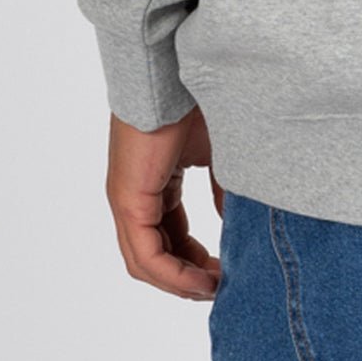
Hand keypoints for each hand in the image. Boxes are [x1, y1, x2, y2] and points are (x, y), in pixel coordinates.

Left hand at [106, 105, 224, 299]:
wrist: (175, 71)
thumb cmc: (195, 101)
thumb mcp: (216, 155)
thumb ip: (223, 190)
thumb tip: (234, 225)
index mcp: (152, 185)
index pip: (168, 238)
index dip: (194, 261)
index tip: (224, 271)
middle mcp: (133, 198)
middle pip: (155, 257)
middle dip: (188, 278)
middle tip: (221, 287)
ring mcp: (127, 201)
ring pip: (147, 263)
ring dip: (180, 283)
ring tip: (214, 289)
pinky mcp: (128, 201)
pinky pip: (147, 255)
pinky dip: (173, 274)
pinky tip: (201, 280)